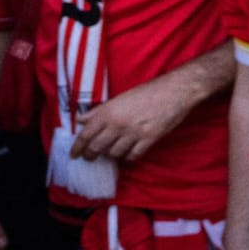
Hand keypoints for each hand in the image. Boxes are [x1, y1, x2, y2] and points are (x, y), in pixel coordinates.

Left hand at [68, 73, 193, 161]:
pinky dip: (128, 156)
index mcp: (108, 111)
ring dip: (111, 154)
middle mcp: (118, 124)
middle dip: (90, 155)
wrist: (174, 92)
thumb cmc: (147, 92)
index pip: (86, 135)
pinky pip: (132, 156)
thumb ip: (98, 111)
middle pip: (96, 147)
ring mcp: (133, 133)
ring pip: (114, 153)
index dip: (77, 147)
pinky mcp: (148, 139)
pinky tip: (128, 152)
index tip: (74, 154)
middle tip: (89, 158)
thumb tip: (81, 120)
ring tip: (112, 151)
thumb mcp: (119, 99)